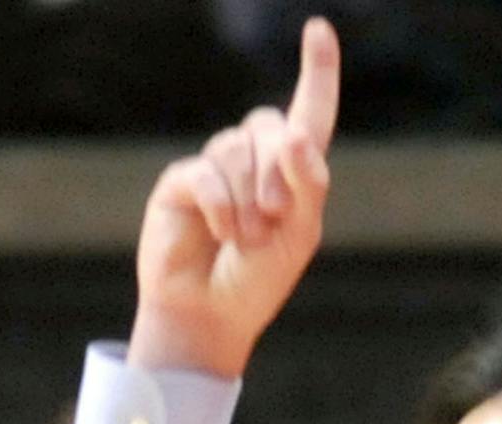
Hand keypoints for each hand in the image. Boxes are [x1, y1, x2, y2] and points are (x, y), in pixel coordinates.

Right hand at [128, 18, 340, 377]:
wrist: (213, 315)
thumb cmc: (259, 279)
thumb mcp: (300, 234)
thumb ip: (307, 184)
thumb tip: (292, 132)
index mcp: (292, 172)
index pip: (308, 112)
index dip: (317, 71)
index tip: (319, 29)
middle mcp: (254, 161)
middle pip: (269, 125)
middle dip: (277, 171)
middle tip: (274, 218)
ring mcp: (215, 168)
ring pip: (236, 150)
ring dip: (247, 201)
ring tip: (244, 240)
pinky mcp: (182, 182)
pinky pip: (205, 173)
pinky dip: (221, 207)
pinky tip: (220, 234)